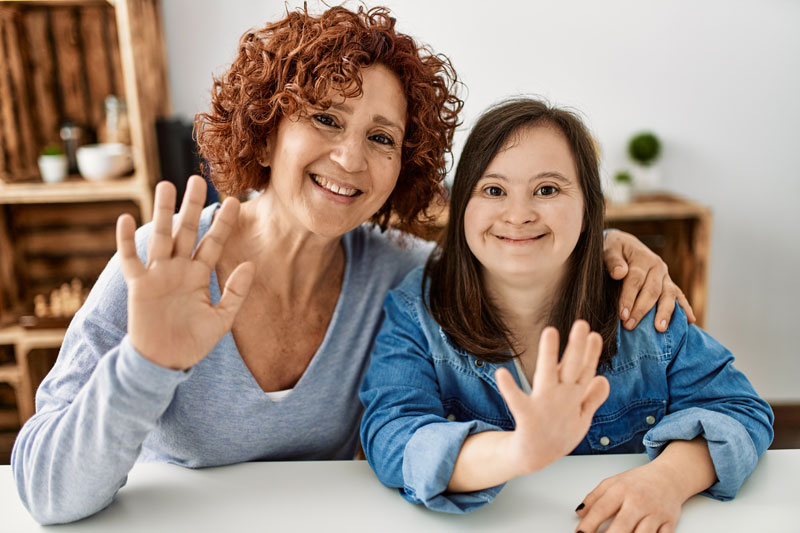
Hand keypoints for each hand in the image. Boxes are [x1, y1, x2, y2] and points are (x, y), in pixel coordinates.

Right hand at [116, 176, 254, 369]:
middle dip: (191, 206)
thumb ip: (236, 293)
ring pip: (160, 236)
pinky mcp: (138, 285)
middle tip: (197, 179)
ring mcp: (157, 274)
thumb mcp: (222, 319)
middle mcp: (178, 269)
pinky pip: (130, 259)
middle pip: (185, 230)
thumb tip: (251, 264)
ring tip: (167, 185)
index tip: (234, 201)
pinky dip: (125, 240)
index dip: (222, 223)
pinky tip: (125, 218)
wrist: (166, 362)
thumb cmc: (193, 342)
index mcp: (199, 274)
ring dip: (163, 212)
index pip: (213, 242)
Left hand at [496, 321, 609, 474]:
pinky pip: (516, 400)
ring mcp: (544, 406)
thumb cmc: (559, 433)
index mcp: (574, 397)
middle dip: (578, 347)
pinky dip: (509, 388)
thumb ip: (591, 398)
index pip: (586, 371)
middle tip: (582, 324)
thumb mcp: (580, 418)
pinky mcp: (526, 416)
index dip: (591, 353)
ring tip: (549, 331)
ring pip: (548, 375)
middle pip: (573, 368)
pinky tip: (501, 374)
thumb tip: (603, 379)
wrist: (536, 457)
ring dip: (549, 354)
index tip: (594, 334)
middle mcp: (562, 398)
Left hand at [574, 461, 684, 532]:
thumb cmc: (639, 482)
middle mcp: (638, 502)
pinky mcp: (669, 523)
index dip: (588, 524)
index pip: (601, 509)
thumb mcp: (613, 483)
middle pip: (622, 527)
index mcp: (621, 490)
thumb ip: (594, 498)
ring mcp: (655, 514)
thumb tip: (579, 513)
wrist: (669, 477)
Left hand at [603, 230, 695, 331]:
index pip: (635, 280)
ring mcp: (666, 276)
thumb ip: (613, 260)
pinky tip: (690, 321)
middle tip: (630, 326)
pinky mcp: (669, 284)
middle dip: (641, 310)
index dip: (628, 298)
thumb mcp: (609, 248)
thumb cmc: (614, 249)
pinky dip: (685, 308)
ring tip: (659, 328)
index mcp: (642, 258)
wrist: (627, 244)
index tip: (622, 314)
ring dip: (665, 313)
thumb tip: (619, 273)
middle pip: (652, 290)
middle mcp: (657, 267)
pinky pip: (679, 296)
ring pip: (669, 295)